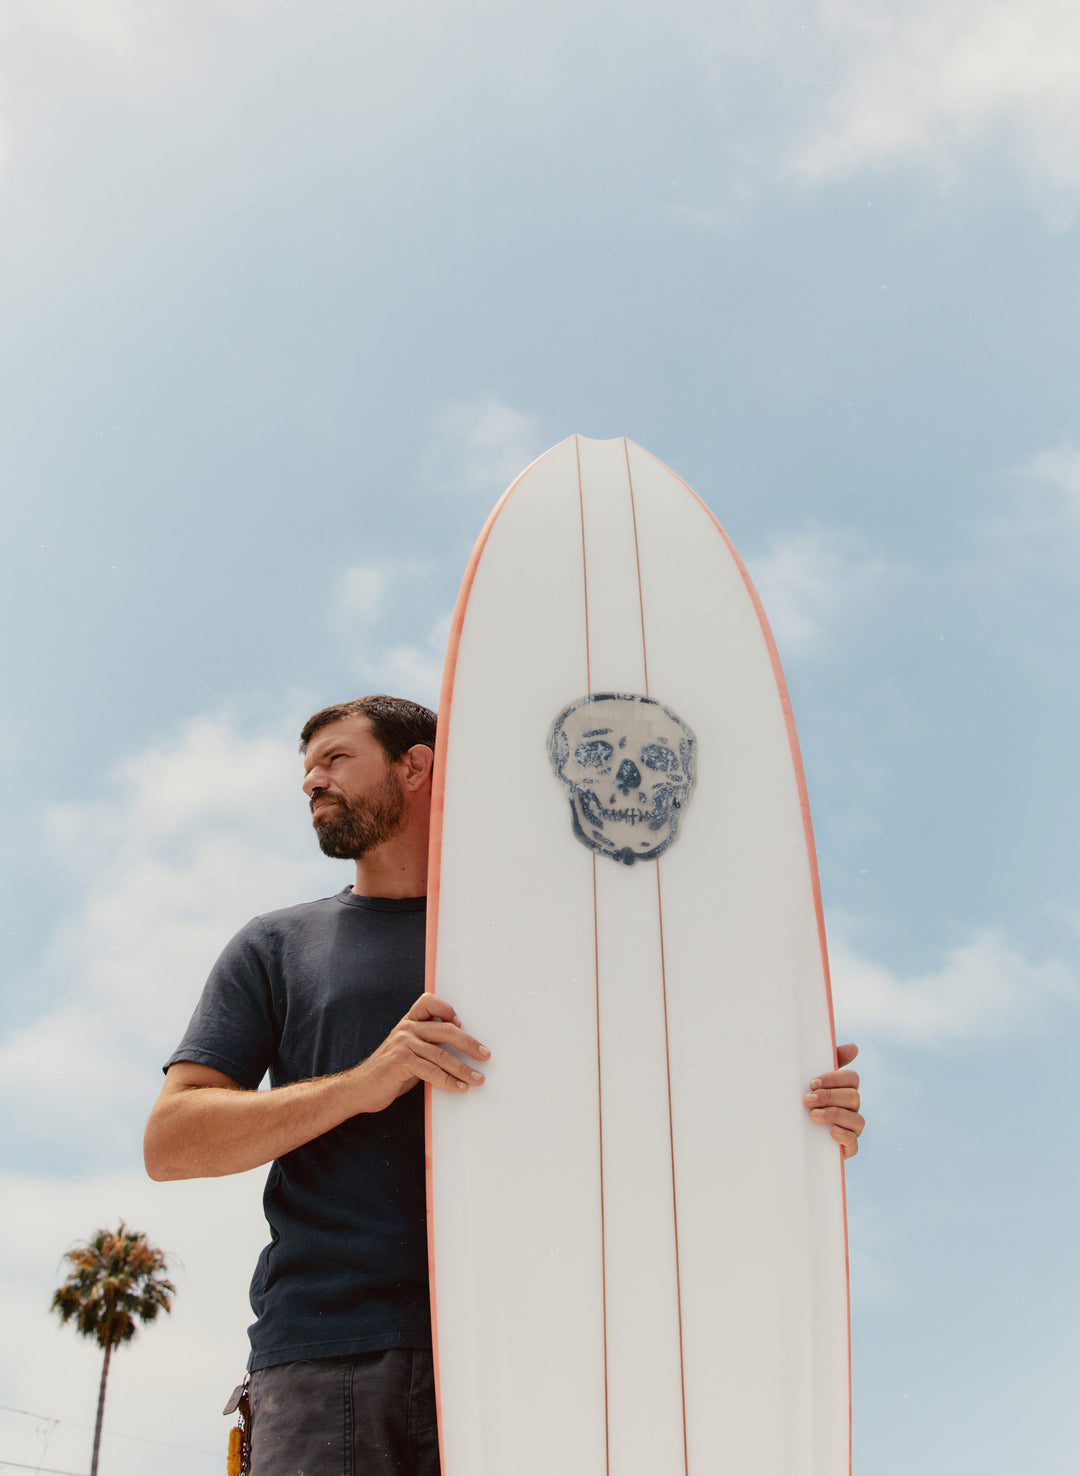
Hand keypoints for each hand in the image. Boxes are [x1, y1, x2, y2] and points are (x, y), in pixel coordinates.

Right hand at [355, 993, 489, 1111]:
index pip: (428, 1002)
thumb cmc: (388, 1072)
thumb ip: (427, 1046)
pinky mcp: (401, 1062)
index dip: (447, 1009)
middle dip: (469, 1043)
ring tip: (478, 1078)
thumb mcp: (407, 1052)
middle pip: (445, 1030)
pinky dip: (448, 1081)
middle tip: (485, 1055)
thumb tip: (458, 1051)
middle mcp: (406, 1030)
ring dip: (463, 1068)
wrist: (359, 1088)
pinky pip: (431, 1071)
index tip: (462, 1023)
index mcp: (408, 1024)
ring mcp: (403, 1045)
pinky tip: (459, 1087)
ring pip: (441, 1054)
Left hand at [803, 1042, 862, 1157]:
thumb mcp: (809, 1082)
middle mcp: (851, 1108)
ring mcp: (851, 1128)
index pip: (852, 1078)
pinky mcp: (846, 1148)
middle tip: (807, 1100)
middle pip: (853, 1097)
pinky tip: (830, 1132)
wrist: (786, 1134)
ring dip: (835, 1115)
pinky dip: (845, 1136)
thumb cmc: (800, 1101)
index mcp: (844, 1089)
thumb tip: (854, 1047)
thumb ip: (826, 1061)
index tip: (812, 1082)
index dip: (834, 1079)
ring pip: (857, 1120)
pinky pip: (854, 1144)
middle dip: (829, 1097)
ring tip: (813, 1116)